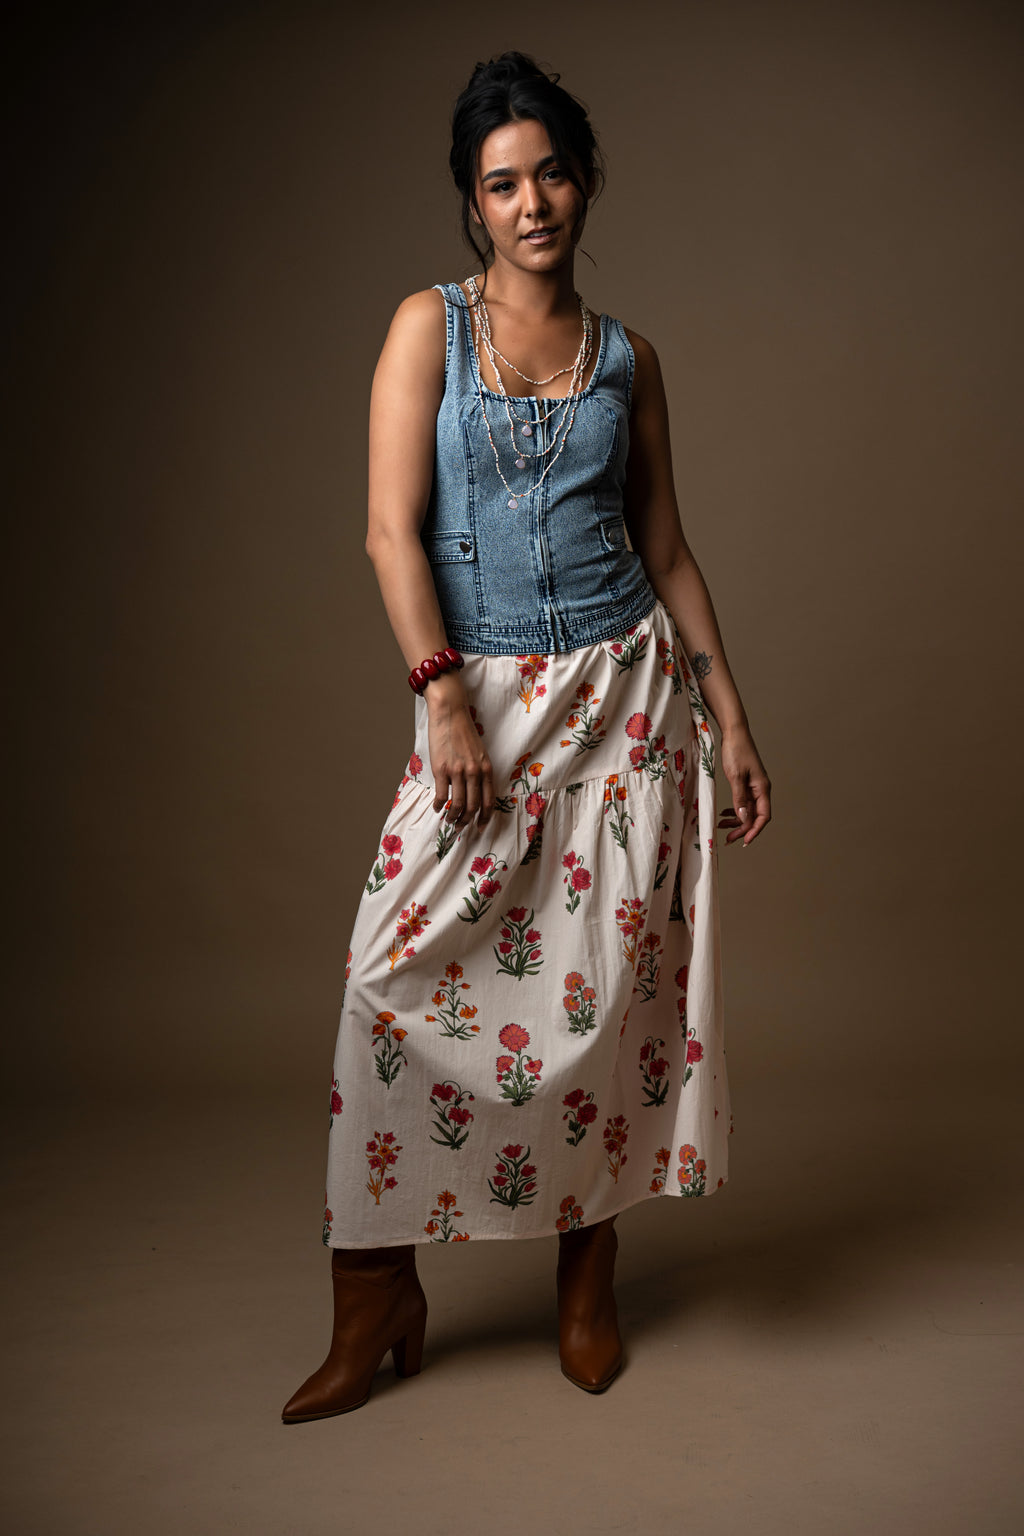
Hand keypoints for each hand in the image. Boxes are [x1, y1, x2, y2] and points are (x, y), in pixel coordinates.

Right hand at [426, 675, 495, 829]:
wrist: (450, 713)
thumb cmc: (464, 731)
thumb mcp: (480, 752)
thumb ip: (480, 772)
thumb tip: (473, 792)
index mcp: (486, 769)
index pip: (489, 801)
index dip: (485, 818)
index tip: (480, 827)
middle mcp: (475, 772)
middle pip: (473, 807)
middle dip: (467, 822)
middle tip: (460, 828)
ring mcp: (458, 772)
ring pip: (457, 805)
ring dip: (453, 817)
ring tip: (448, 821)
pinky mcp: (441, 769)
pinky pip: (441, 795)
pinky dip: (438, 806)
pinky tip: (436, 808)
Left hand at [718, 725, 771, 846]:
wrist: (734, 732)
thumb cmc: (736, 751)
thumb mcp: (736, 776)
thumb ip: (739, 798)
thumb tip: (743, 818)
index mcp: (762, 788)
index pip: (763, 816)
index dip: (755, 830)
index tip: (744, 840)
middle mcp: (760, 789)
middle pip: (755, 816)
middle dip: (742, 828)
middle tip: (728, 839)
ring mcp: (753, 786)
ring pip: (748, 810)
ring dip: (737, 820)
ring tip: (722, 826)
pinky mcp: (746, 783)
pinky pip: (743, 802)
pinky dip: (735, 809)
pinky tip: (724, 813)